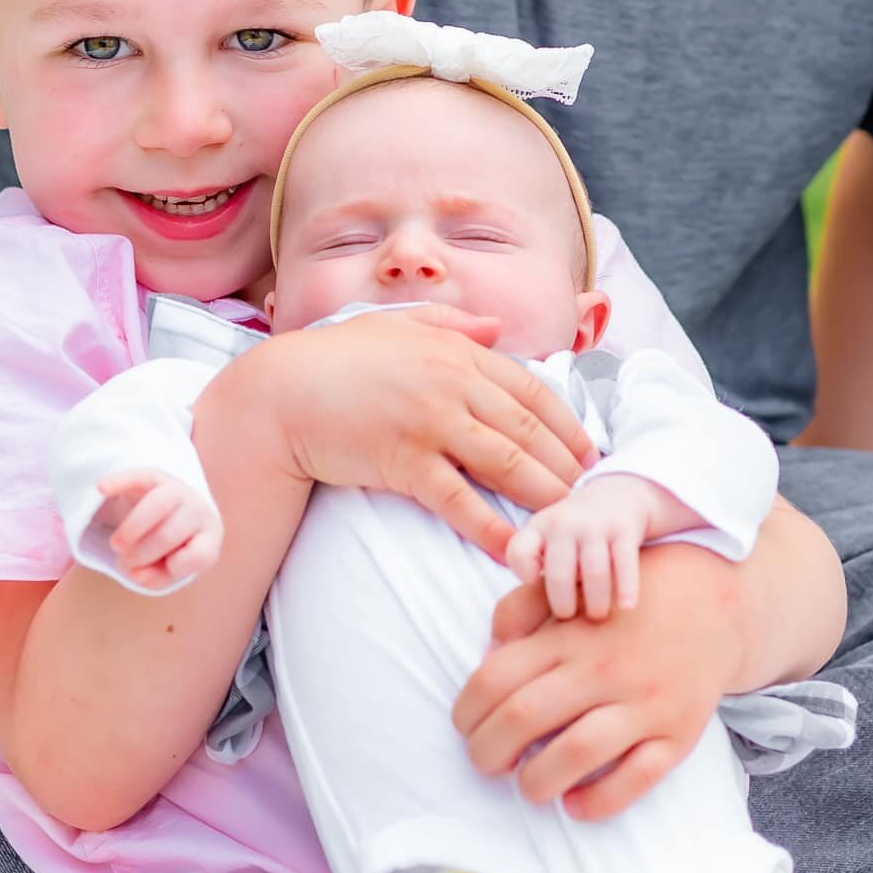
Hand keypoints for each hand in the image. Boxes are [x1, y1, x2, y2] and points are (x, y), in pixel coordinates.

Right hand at [96, 468, 223, 589]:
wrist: (168, 516)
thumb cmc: (170, 550)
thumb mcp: (167, 570)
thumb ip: (155, 579)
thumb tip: (137, 574)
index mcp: (210, 536)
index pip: (198, 556)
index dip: (174, 568)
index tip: (157, 569)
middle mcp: (199, 511)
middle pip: (169, 534)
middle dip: (141, 554)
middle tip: (124, 563)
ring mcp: (178, 490)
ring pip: (157, 505)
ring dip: (131, 529)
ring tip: (116, 546)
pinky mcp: (155, 476)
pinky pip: (138, 476)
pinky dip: (119, 482)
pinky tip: (101, 489)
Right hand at [257, 308, 599, 562]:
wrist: (278, 395)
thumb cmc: (335, 359)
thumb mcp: (396, 326)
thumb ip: (451, 324)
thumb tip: (498, 328)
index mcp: (456, 351)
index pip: (531, 390)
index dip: (567, 424)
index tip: (589, 453)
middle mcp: (451, 384)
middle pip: (529, 430)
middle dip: (567, 465)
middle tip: (593, 496)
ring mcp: (428, 423)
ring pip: (506, 463)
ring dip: (544, 496)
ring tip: (569, 523)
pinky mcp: (403, 462)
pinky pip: (458, 501)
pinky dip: (490, 527)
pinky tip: (514, 548)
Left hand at [453, 543, 745, 817]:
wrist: (717, 604)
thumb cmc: (628, 602)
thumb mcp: (572, 589)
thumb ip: (520, 610)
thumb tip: (487, 653)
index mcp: (570, 634)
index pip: (495, 679)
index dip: (466, 711)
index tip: (465, 727)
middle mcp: (604, 669)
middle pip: (523, 718)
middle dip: (487, 751)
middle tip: (485, 761)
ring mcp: (645, 704)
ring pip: (576, 754)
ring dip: (536, 782)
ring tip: (527, 785)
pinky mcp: (678, 735)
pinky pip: (636, 779)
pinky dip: (598, 801)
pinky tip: (573, 803)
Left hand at [507, 476, 663, 619]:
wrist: (615, 493)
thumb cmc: (571, 532)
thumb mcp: (544, 536)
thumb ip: (531, 564)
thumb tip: (524, 610)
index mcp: (539, 528)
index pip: (519, 550)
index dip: (523, 570)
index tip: (534, 584)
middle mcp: (565, 524)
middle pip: (560, 571)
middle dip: (563, 602)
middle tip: (568, 618)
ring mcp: (595, 526)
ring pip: (594, 570)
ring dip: (596, 600)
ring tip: (597, 616)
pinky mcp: (624, 530)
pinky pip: (625, 563)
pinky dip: (627, 587)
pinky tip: (627, 607)